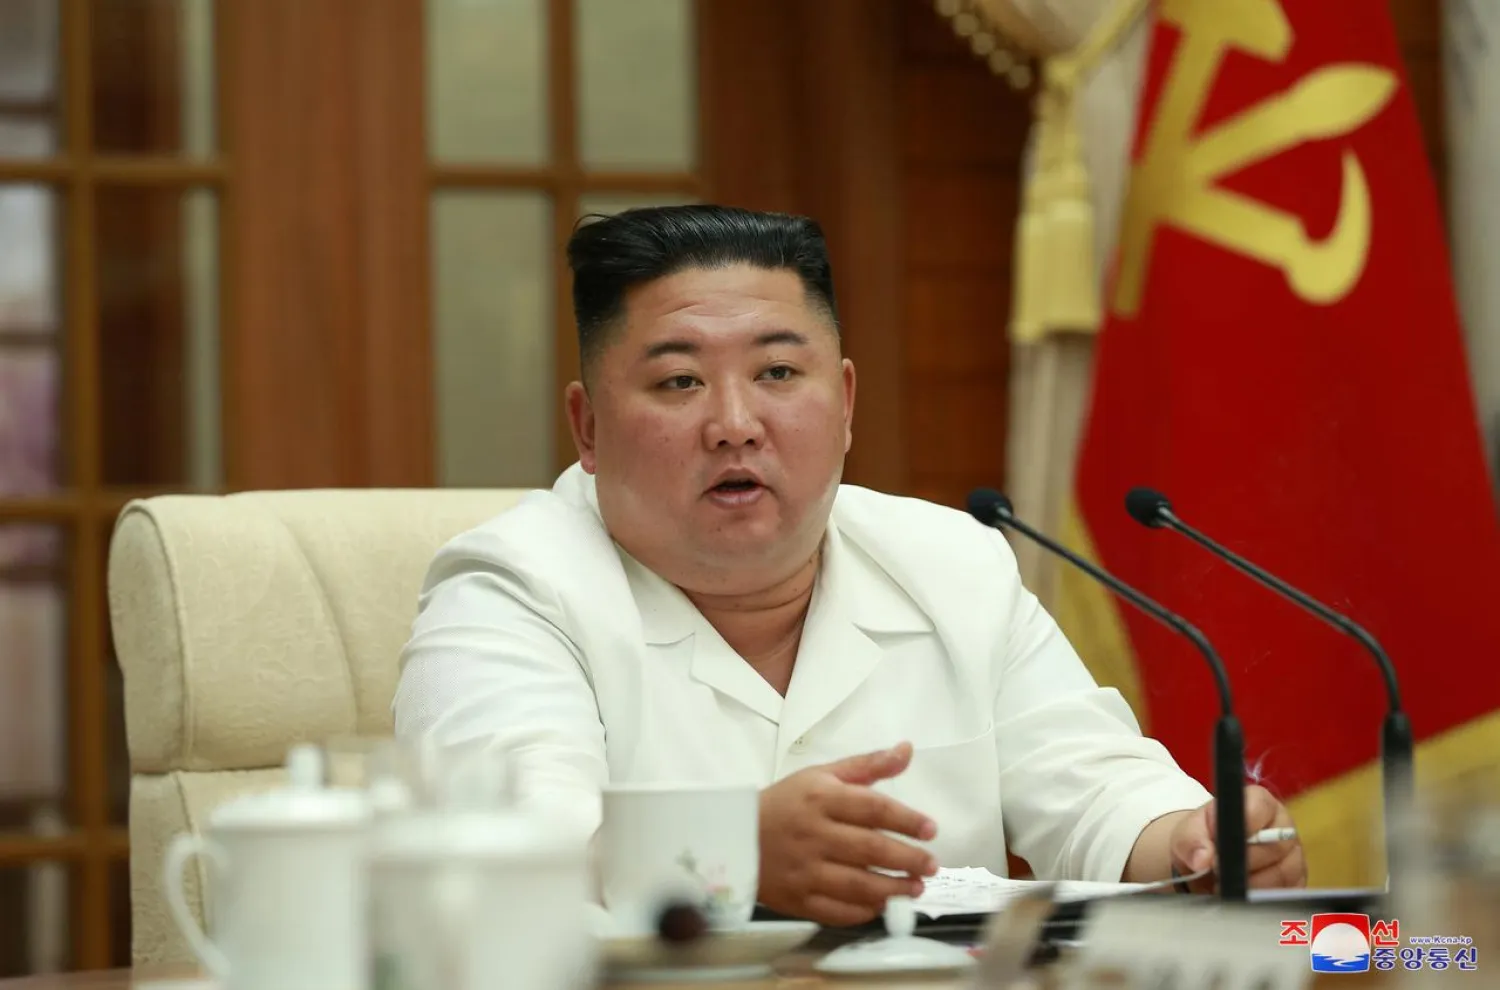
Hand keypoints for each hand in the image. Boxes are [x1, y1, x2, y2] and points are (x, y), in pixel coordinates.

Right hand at [757, 741, 940, 926]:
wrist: (735, 838)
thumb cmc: (786, 803)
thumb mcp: (821, 776)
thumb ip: (867, 765)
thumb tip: (907, 749)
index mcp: (820, 799)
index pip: (872, 808)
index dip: (906, 819)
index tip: (931, 829)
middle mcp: (813, 834)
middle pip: (870, 848)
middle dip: (908, 859)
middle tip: (931, 865)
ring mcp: (804, 870)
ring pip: (857, 884)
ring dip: (893, 889)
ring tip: (915, 888)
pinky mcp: (797, 899)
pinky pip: (837, 911)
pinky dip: (863, 912)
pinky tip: (881, 906)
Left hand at [1169, 784, 1306, 891]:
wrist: (1207, 865)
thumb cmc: (1202, 841)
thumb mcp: (1188, 833)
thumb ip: (1191, 840)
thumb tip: (1203, 859)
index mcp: (1259, 804)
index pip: (1261, 806)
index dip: (1242, 825)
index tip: (1222, 843)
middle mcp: (1282, 828)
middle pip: (1274, 846)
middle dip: (1242, 862)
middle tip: (1218, 870)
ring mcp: (1293, 858)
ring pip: (1281, 875)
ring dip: (1248, 885)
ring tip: (1224, 885)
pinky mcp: (1296, 885)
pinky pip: (1284, 896)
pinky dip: (1259, 899)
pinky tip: (1240, 897)